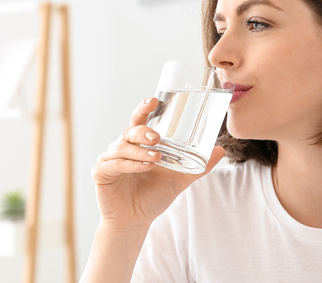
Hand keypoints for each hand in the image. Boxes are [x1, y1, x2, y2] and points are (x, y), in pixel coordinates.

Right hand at [91, 97, 224, 230]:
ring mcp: (109, 159)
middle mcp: (122, 147)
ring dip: (140, 151)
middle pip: (130, 130)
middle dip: (144, 131)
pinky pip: (115, 164)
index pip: (139, 120)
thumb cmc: (154, 196)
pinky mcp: (101, 173)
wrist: (136, 221)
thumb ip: (198, 166)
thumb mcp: (179, 179)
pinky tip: (144, 167)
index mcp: (138, 143)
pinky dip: (130, 165)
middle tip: (157, 138)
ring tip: (156, 157)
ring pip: (123, 147)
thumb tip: (220, 150)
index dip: (144, 108)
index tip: (153, 101)